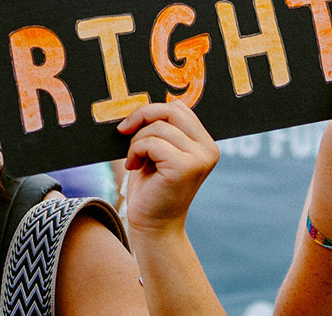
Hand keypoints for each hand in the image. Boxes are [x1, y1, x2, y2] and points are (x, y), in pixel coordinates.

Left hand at [117, 100, 218, 236]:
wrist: (153, 227)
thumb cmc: (152, 188)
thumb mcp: (158, 152)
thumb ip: (160, 128)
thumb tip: (141, 105)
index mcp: (205, 142)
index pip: (178, 108)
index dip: (152, 111)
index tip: (132, 126)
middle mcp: (208, 148)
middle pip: (170, 110)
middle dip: (142, 117)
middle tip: (124, 132)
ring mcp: (199, 158)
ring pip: (158, 127)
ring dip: (136, 141)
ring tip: (134, 160)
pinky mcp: (185, 167)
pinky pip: (152, 142)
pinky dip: (136, 151)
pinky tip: (133, 167)